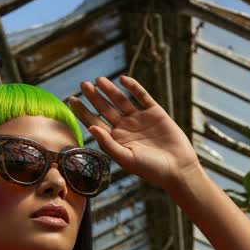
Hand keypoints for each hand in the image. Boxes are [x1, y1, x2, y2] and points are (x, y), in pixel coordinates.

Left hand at [68, 74, 201, 192]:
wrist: (178, 168)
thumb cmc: (151, 169)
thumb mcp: (126, 159)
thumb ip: (108, 144)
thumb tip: (91, 129)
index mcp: (116, 141)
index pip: (95, 123)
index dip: (83, 112)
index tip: (71, 100)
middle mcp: (125, 128)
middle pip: (105, 109)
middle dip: (94, 97)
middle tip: (83, 84)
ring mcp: (139, 119)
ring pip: (121, 100)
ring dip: (110, 90)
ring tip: (99, 80)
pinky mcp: (154, 112)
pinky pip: (141, 96)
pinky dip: (133, 87)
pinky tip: (123, 79)